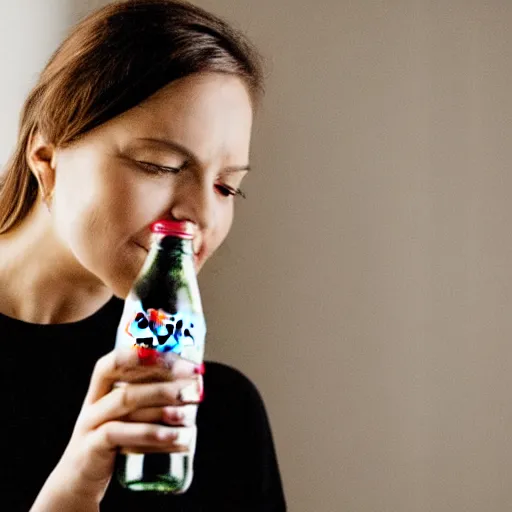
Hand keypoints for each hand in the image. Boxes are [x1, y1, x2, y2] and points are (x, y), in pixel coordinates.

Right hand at [30, 350, 202, 510]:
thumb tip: (193, 384)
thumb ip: (151, 398)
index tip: (177, 357)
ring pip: (125, 403)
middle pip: (128, 383)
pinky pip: (118, 434)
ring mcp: (90, 425)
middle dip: (164, 381)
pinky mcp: (92, 448)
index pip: (117, 362)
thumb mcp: (128, 416)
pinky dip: (147, 433)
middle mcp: (94, 402)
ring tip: (188, 412)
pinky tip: (172, 436)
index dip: (143, 355)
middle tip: (194, 384)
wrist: (79, 479)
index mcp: (102, 389)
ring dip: (161, 404)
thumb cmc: (113, 440)